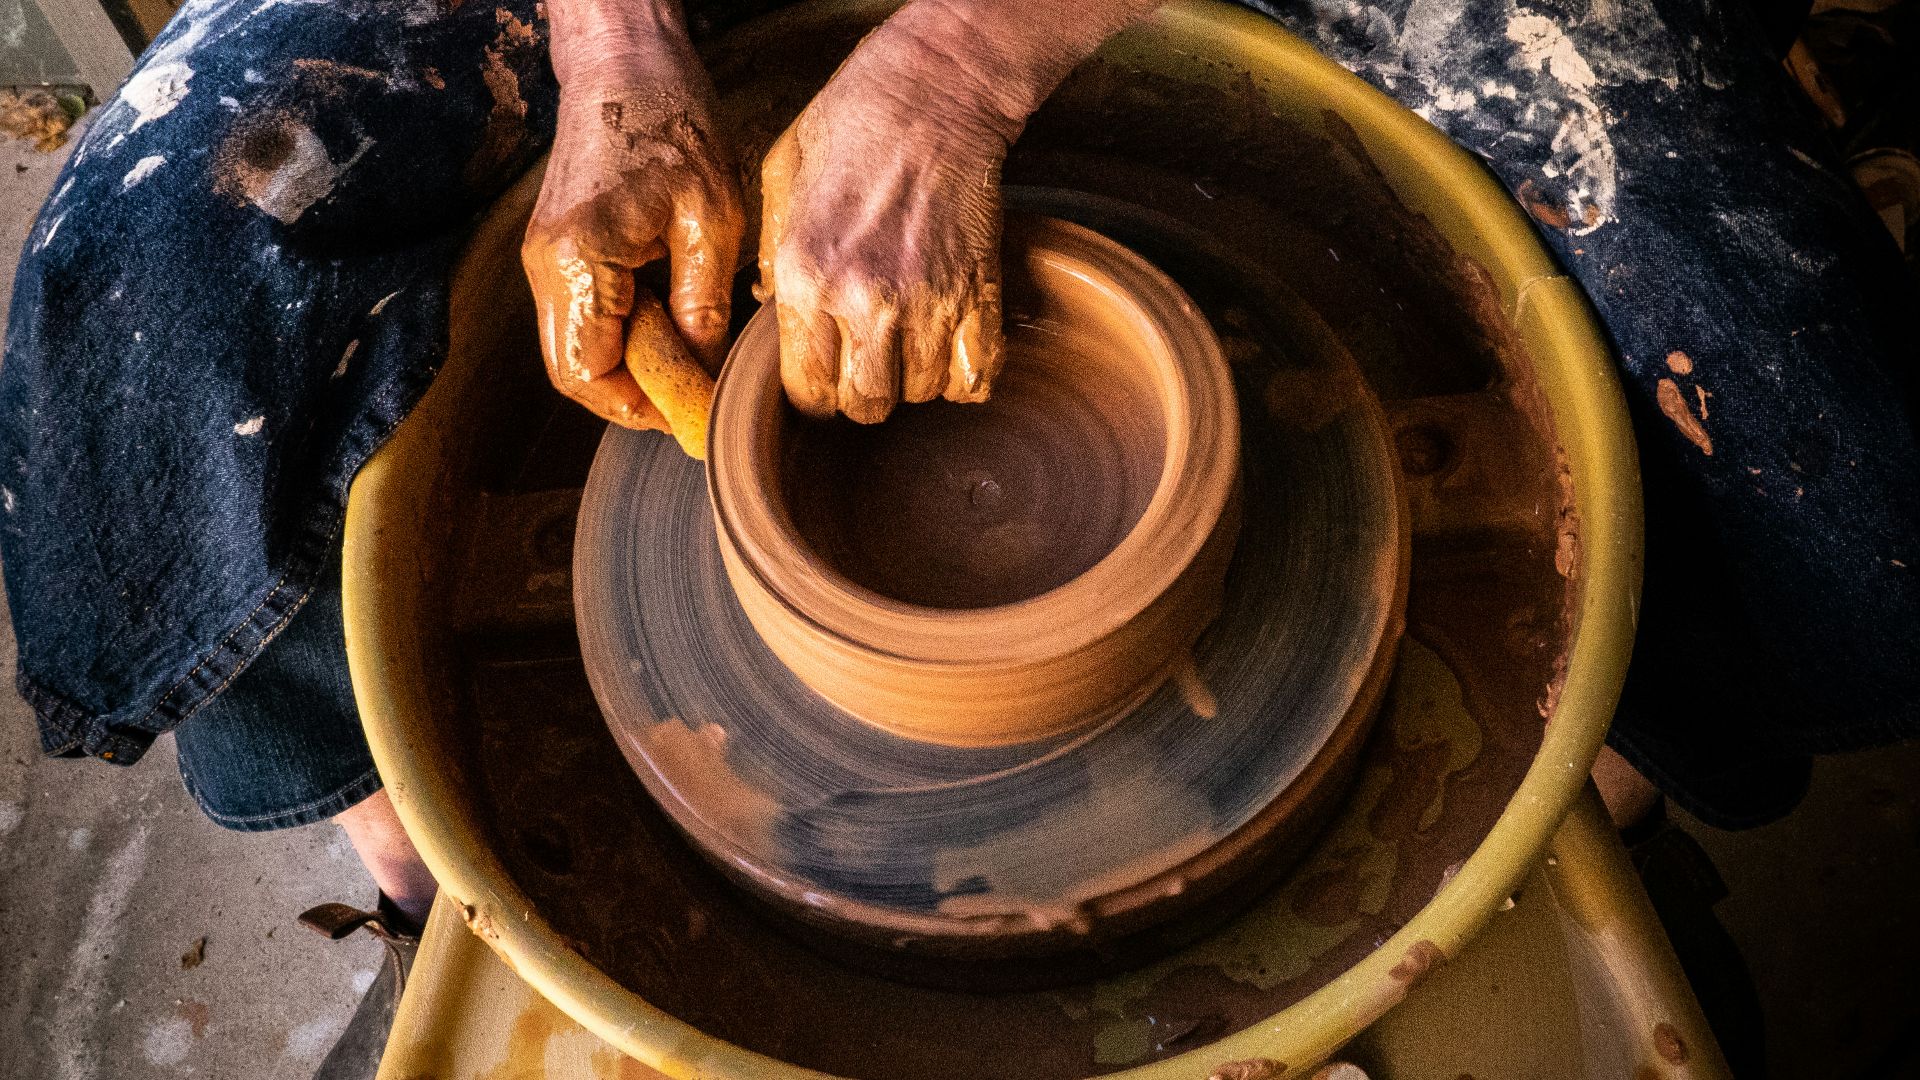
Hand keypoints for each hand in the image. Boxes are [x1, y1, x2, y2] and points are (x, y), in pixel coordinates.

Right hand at [523, 11, 743, 437]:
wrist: (626, 61)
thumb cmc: (671, 121)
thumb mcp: (711, 220)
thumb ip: (703, 308)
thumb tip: (705, 376)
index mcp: (578, 261)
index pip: (589, 376)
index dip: (640, 408)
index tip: (690, 411)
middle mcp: (545, 266)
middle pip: (573, 372)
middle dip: (632, 395)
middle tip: (691, 392)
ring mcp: (544, 258)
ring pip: (576, 349)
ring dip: (629, 365)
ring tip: (687, 350)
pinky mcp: (557, 249)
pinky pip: (583, 317)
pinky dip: (623, 334)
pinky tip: (670, 315)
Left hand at [756, 0, 1161, 423]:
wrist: (932, 94)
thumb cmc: (850, 126)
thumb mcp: (780, 182)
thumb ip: (772, 258)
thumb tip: (770, 311)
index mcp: (805, 276)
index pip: (806, 391)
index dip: (814, 393)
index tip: (823, 377)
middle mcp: (863, 299)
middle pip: (865, 406)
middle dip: (862, 395)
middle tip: (866, 362)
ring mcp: (927, 301)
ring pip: (920, 395)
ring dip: (913, 380)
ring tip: (907, 342)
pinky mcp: (979, 294)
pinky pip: (975, 377)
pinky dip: (964, 376)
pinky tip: (949, 349)